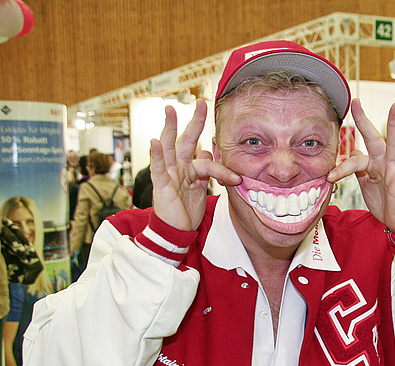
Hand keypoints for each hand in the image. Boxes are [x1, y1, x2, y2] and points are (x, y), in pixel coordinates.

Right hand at [150, 99, 240, 230]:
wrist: (177, 230)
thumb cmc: (187, 210)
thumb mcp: (201, 188)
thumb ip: (207, 172)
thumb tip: (210, 153)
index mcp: (189, 168)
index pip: (206, 157)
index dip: (221, 163)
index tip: (235, 176)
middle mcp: (178, 167)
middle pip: (186, 139)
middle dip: (194, 121)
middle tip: (201, 102)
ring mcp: (169, 173)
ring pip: (169, 147)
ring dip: (170, 127)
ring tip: (170, 110)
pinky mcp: (161, 184)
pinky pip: (158, 167)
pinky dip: (156, 155)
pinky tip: (155, 141)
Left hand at [327, 99, 394, 231]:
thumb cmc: (384, 201)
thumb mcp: (366, 183)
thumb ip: (359, 169)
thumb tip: (351, 154)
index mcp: (373, 163)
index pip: (355, 156)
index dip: (342, 163)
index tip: (329, 175)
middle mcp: (384, 162)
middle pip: (373, 137)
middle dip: (364, 120)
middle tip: (356, 101)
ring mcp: (394, 169)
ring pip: (393, 144)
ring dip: (394, 125)